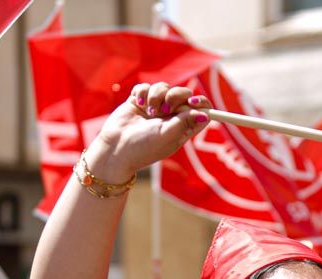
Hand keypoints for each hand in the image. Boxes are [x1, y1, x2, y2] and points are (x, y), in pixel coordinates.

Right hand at [84, 84, 211, 182]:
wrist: (115, 148)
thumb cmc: (143, 147)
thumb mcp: (167, 135)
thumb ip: (185, 121)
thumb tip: (205, 114)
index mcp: (182, 128)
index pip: (201, 111)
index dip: (201, 104)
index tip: (193, 102)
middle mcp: (171, 117)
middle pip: (184, 94)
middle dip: (176, 96)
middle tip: (165, 108)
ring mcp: (155, 107)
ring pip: (165, 87)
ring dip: (157, 95)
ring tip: (148, 111)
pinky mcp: (140, 100)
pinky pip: (147, 87)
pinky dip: (142, 93)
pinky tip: (137, 104)